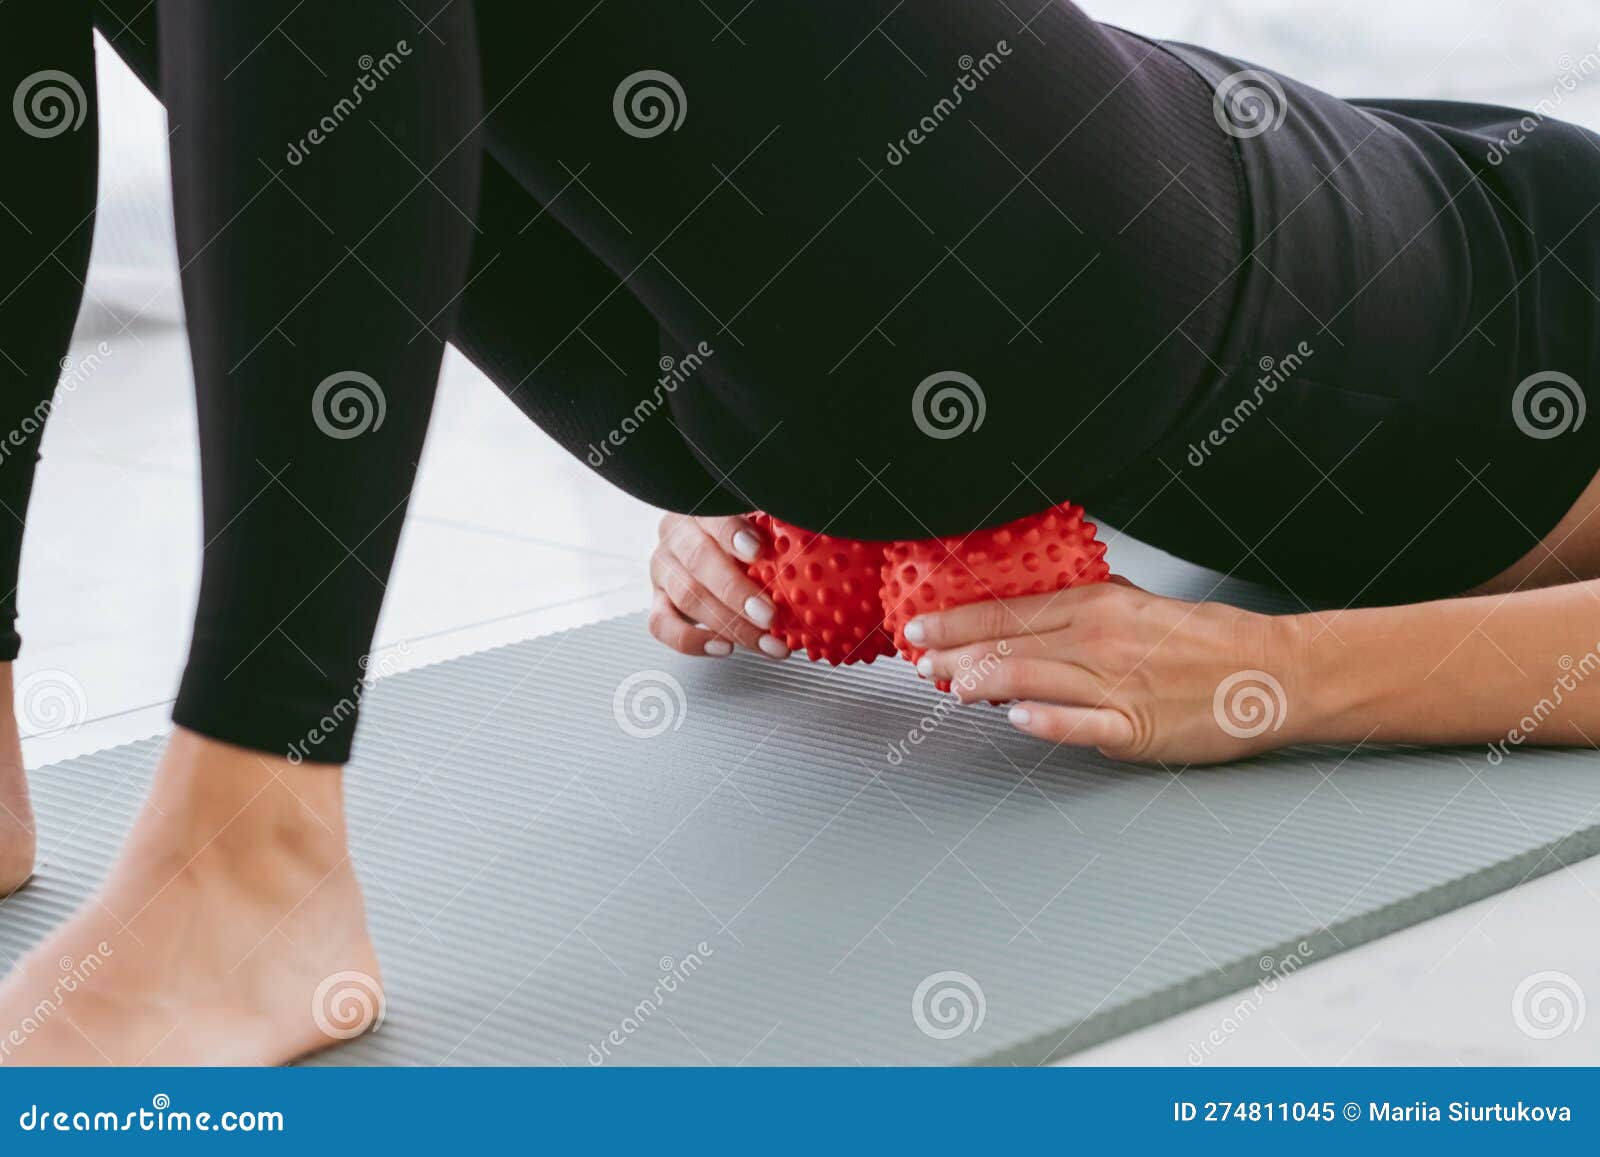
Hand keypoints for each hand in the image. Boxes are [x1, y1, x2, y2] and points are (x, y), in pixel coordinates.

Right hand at [648, 513, 789, 659]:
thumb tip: (813, 530)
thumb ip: (779, 527)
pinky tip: (725, 648)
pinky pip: (662, 625)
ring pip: (686, 596)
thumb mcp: (763, 525)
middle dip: (737, 592)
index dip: (733, 534)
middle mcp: (677, 536)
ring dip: (729, 624)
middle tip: (769, 615)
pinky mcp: (657, 601)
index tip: (759, 552)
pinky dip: (693, 641)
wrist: (712, 554)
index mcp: (703, 509)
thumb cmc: (748, 539)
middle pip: (699, 561)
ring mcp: (664, 570)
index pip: (713, 516)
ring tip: (765, 641)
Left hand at [910, 580, 1303, 763]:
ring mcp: (1116, 685)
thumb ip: (1092, 605)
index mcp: (1099, 605)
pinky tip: (1014, 720)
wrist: (1275, 673)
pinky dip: (1046, 720)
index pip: (1009, 611)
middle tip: (919, 663)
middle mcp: (1100, 639)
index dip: (957, 620)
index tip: (921, 627)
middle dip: (953, 654)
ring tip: (948, 688)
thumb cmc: (1214, 643)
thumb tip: (1043, 605)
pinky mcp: (1135, 727)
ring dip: (981, 683)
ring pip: (1031, 678)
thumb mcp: (1144, 604)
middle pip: (1008, 645)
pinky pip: (1081, 723)